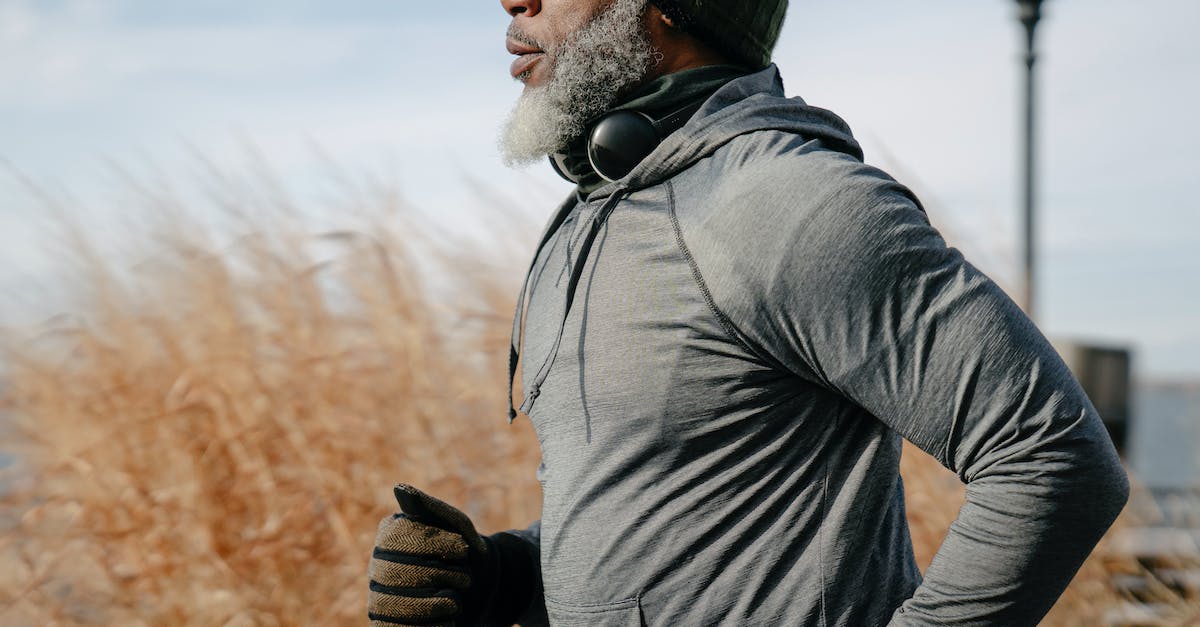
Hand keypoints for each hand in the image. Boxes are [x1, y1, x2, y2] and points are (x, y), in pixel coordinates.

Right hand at [368, 484, 497, 625]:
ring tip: (456, 599)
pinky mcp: (389, 625)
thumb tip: (400, 488)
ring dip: (437, 604)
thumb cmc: (463, 550)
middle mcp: (377, 566)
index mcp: (389, 535)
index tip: (463, 548)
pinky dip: (432, 626)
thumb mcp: (455, 525)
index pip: (400, 537)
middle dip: (441, 575)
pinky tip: (448, 619)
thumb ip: (429, 508)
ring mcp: (380, 598)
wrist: (481, 587)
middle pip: (397, 573)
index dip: (435, 544)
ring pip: (396, 605)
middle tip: (465, 576)